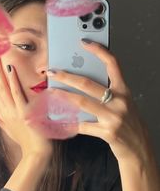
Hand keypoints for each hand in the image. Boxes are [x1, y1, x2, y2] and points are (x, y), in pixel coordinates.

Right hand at [0, 57, 52, 158]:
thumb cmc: (25, 141)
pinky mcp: (23, 113)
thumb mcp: (10, 128)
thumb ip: (2, 118)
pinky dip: (12, 80)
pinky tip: (10, 69)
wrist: (35, 154)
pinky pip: (16, 93)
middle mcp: (4, 112)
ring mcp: (13, 112)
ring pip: (2, 88)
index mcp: (1, 114)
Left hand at [47, 41, 151, 162]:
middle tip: (52, 72)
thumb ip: (107, 92)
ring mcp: (114, 117)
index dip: (99, 51)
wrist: (139, 148)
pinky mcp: (108, 132)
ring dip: (63, 96)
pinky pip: (83, 125)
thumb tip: (80, 83)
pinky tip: (59, 121)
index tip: (84, 42)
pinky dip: (70, 123)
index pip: (113, 64)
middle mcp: (120, 101)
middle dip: (67, 76)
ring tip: (51, 92)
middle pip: (88, 83)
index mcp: (124, 90)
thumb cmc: (129, 123)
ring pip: (82, 102)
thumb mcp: (123, 103)